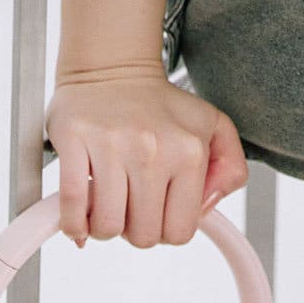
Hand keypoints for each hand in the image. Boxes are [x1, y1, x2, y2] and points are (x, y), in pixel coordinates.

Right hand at [45, 67, 248, 247]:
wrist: (114, 66)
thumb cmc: (160, 104)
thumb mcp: (212, 126)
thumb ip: (231, 168)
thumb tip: (207, 207)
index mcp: (189, 151)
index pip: (179, 232)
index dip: (165, 227)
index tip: (157, 208)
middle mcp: (153, 148)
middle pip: (142, 236)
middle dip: (135, 228)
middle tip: (131, 203)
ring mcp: (112, 144)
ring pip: (107, 227)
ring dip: (103, 226)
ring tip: (108, 201)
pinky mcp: (75, 140)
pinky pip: (72, 204)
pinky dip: (73, 223)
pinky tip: (80, 218)